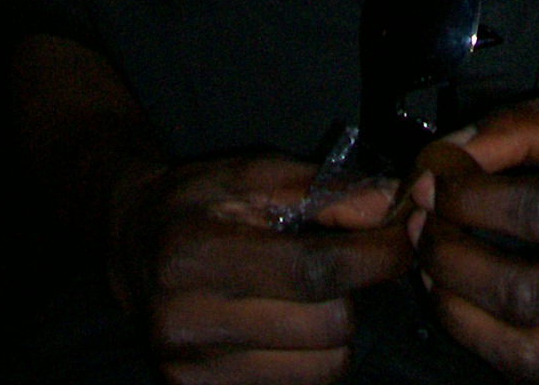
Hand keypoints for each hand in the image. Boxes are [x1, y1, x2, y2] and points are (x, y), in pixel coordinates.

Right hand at [110, 152, 412, 382]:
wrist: (131, 245)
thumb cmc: (195, 202)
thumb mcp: (251, 173)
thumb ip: (322, 189)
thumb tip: (392, 206)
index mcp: (197, 254)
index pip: (313, 270)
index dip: (375, 255)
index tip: (407, 236)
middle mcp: (187, 321)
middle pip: (325, 328)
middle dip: (351, 293)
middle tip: (342, 265)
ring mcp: (190, 372)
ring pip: (319, 370)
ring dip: (334, 333)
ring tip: (310, 297)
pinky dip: (307, 360)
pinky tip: (288, 326)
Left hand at [408, 87, 538, 381]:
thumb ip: (518, 127)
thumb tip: (441, 159)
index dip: (474, 200)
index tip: (433, 181)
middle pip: (535, 296)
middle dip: (456, 263)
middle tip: (421, 228)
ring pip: (534, 354)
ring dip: (462, 316)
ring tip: (432, 269)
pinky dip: (489, 343)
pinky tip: (466, 300)